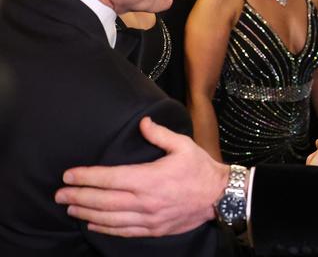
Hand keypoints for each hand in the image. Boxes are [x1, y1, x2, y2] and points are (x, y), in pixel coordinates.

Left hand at [55, 117, 228, 236]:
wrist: (220, 196)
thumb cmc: (201, 169)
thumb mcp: (183, 145)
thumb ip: (160, 134)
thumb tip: (142, 123)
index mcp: (149, 178)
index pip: (109, 178)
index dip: (87, 177)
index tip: (69, 175)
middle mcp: (145, 201)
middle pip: (103, 201)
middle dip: (78, 197)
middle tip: (59, 195)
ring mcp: (148, 218)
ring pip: (110, 218)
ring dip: (87, 214)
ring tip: (70, 209)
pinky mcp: (154, 229)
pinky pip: (124, 231)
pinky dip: (106, 228)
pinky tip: (93, 225)